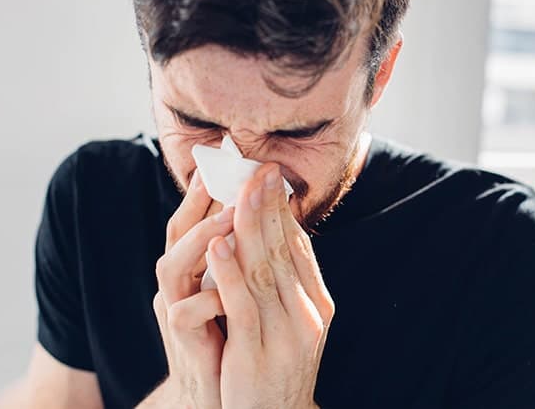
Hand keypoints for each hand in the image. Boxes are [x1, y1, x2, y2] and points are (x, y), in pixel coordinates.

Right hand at [150, 170, 231, 408]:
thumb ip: (242, 254)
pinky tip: (234, 290)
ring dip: (202, 238)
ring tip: (234, 215)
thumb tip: (266, 210)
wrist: (220, 392)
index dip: (209, 186)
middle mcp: (178, 281)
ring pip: (172, 264)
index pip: (197, 217)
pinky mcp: (179, 338)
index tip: (229, 153)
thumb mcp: (237, 287)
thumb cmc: (233, 333)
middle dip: (200, 199)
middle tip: (228, 170)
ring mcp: (173, 308)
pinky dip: (209, 298)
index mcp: (194, 266)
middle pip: (176, 231)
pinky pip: (187, 313)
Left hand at [206, 163, 334, 408]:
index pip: (298, 247)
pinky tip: (218, 245)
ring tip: (241, 191)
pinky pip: (243, 306)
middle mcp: (307, 316)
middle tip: (259, 167)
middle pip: (285, 251)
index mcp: (316, 304)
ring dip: (252, 227)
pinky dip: (230, 273)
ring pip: (266, 272)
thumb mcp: (287, 321)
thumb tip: (275, 234)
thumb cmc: (274, 367)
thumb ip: (282, 281)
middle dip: (270, 206)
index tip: (268, 175)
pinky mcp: (256, 354)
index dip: (282, 209)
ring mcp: (285, 336)